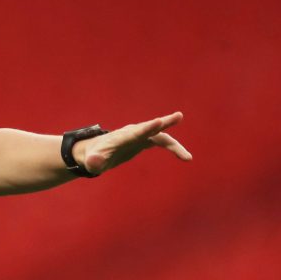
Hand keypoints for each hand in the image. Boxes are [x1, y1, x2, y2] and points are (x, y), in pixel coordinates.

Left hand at [76, 111, 191, 175]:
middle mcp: (132, 133)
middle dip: (165, 122)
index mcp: (121, 137)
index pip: (136, 132)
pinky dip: (172, 148)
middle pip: (151, 128)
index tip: (159, 121)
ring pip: (160, 137)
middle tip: (179, 116)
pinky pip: (161, 142)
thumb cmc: (92, 157)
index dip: (147, 127)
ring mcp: (139, 136)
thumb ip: (94, 161)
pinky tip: (184, 157)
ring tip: (188, 158)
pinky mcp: (142, 141)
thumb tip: (93, 164)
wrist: (93, 152)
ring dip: (174, 146)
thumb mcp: (92, 161)